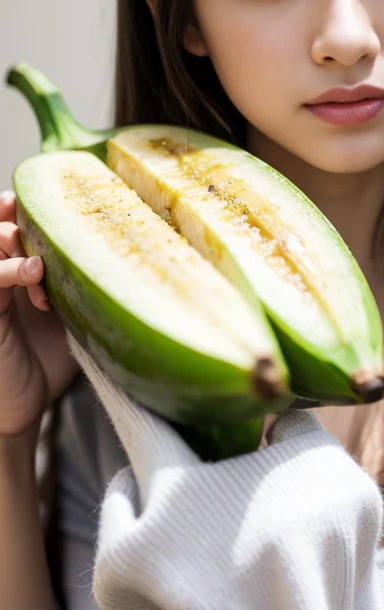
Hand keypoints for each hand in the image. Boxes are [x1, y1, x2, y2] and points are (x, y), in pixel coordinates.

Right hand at [0, 190, 78, 444]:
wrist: (25, 407)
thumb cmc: (51, 364)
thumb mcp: (78, 319)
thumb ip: (91, 290)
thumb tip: (144, 267)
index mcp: (27, 266)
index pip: (23, 219)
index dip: (37, 205)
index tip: (69, 203)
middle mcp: (7, 271)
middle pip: (5, 220)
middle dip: (23, 212)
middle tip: (46, 220)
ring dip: (18, 237)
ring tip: (42, 253)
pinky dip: (10, 268)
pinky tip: (33, 272)